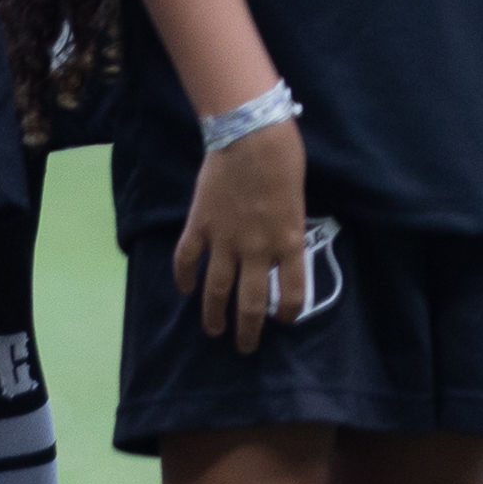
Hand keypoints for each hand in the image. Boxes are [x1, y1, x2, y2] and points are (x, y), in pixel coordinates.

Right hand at [184, 116, 311, 352]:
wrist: (251, 137)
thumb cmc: (285, 161)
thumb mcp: (298, 201)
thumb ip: (287, 229)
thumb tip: (281, 249)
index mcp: (289, 241)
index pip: (293, 290)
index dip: (290, 311)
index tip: (284, 321)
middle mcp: (257, 249)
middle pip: (252, 302)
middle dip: (248, 329)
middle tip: (245, 347)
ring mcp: (224, 240)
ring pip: (216, 290)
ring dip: (213, 315)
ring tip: (213, 331)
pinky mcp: (199, 227)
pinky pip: (186, 260)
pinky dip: (184, 278)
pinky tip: (185, 289)